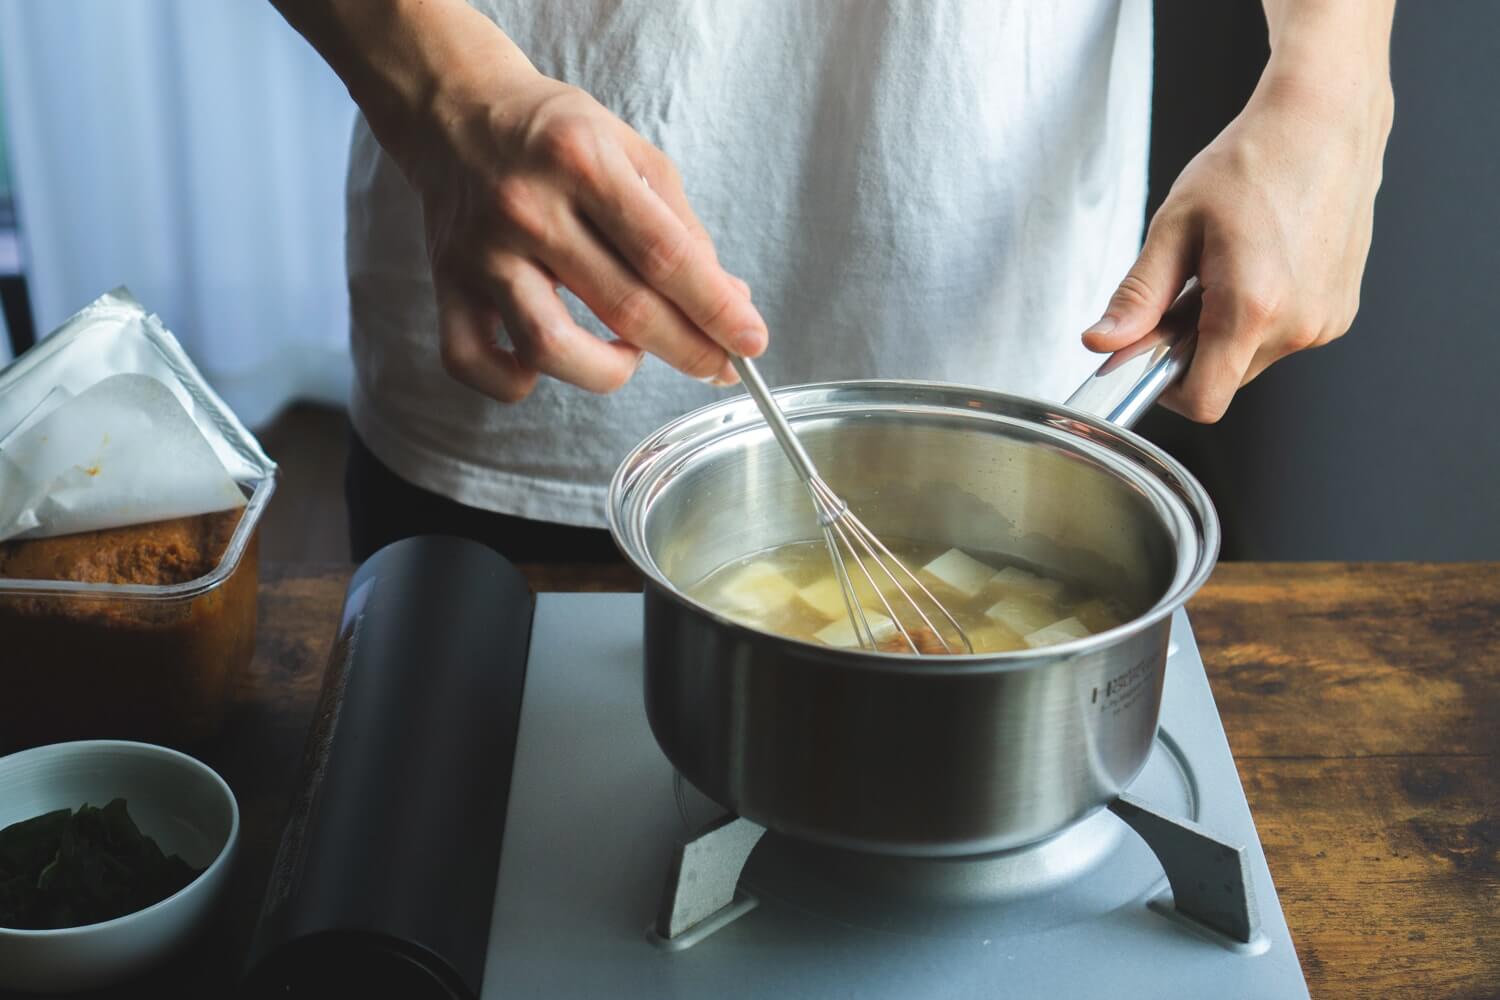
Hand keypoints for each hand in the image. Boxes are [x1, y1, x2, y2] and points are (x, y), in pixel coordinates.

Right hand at [387, 28, 765, 400]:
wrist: (454, 108)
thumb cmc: (555, 135)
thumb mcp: (632, 152)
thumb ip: (682, 227)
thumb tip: (728, 301)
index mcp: (583, 162)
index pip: (666, 255)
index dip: (716, 308)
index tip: (751, 342)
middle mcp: (528, 208)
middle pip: (624, 307)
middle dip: (688, 349)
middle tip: (718, 365)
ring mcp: (481, 252)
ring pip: (551, 348)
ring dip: (610, 370)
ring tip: (629, 355)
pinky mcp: (446, 283)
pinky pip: (473, 362)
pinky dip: (517, 381)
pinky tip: (548, 363)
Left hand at [1083, 70, 1392, 421]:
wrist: (1325, 121)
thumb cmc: (1252, 162)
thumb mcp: (1175, 226)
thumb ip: (1138, 296)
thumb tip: (1101, 342)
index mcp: (1252, 308)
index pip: (1204, 401)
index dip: (1167, 388)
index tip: (1152, 352)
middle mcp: (1299, 325)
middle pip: (1225, 379)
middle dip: (1194, 347)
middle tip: (1189, 285)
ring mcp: (1327, 321)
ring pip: (1252, 358)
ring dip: (1227, 330)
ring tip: (1227, 266)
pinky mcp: (1342, 311)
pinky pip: (1283, 337)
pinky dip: (1261, 316)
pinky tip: (1260, 265)